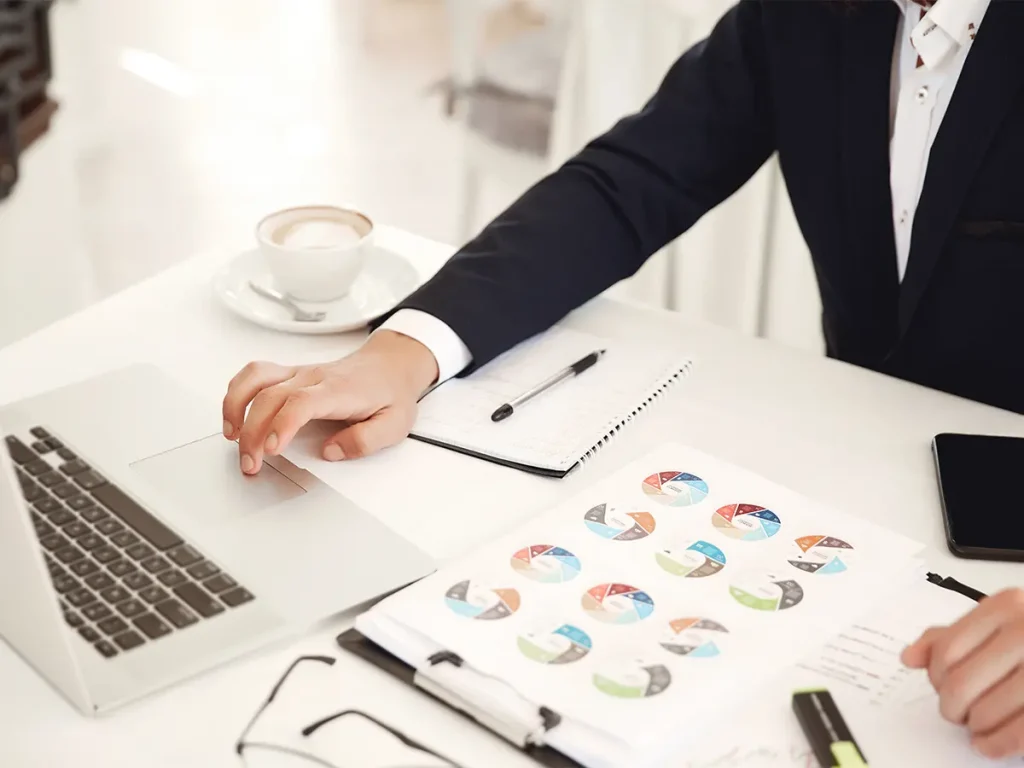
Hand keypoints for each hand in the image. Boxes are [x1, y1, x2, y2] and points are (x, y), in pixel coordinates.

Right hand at [222, 330, 438, 473]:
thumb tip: (331, 452)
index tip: (272, 449)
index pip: (302, 402)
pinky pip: (255, 374)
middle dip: (253, 431)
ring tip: (231, 436)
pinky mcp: (290, 374)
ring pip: (256, 378)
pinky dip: (237, 392)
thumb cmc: (390, 394)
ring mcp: (299, 373)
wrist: (391, 365)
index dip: (282, 424)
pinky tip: (234, 416)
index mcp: (339, 391)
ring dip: (236, 405)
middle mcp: (314, 378)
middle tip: (250, 463)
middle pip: (271, 396)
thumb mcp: (394, 425)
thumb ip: (365, 440)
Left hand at [902, 588, 1023, 758]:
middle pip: (962, 683)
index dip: (936, 678)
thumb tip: (910, 657)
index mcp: (1006, 606)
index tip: (940, 687)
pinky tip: (989, 744)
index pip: (946, 650)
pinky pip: (1017, 733)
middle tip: (956, 712)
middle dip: (952, 707)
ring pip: (986, 711)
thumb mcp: (999, 623)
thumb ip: (953, 636)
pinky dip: (996, 744)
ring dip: (975, 726)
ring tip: (977, 724)